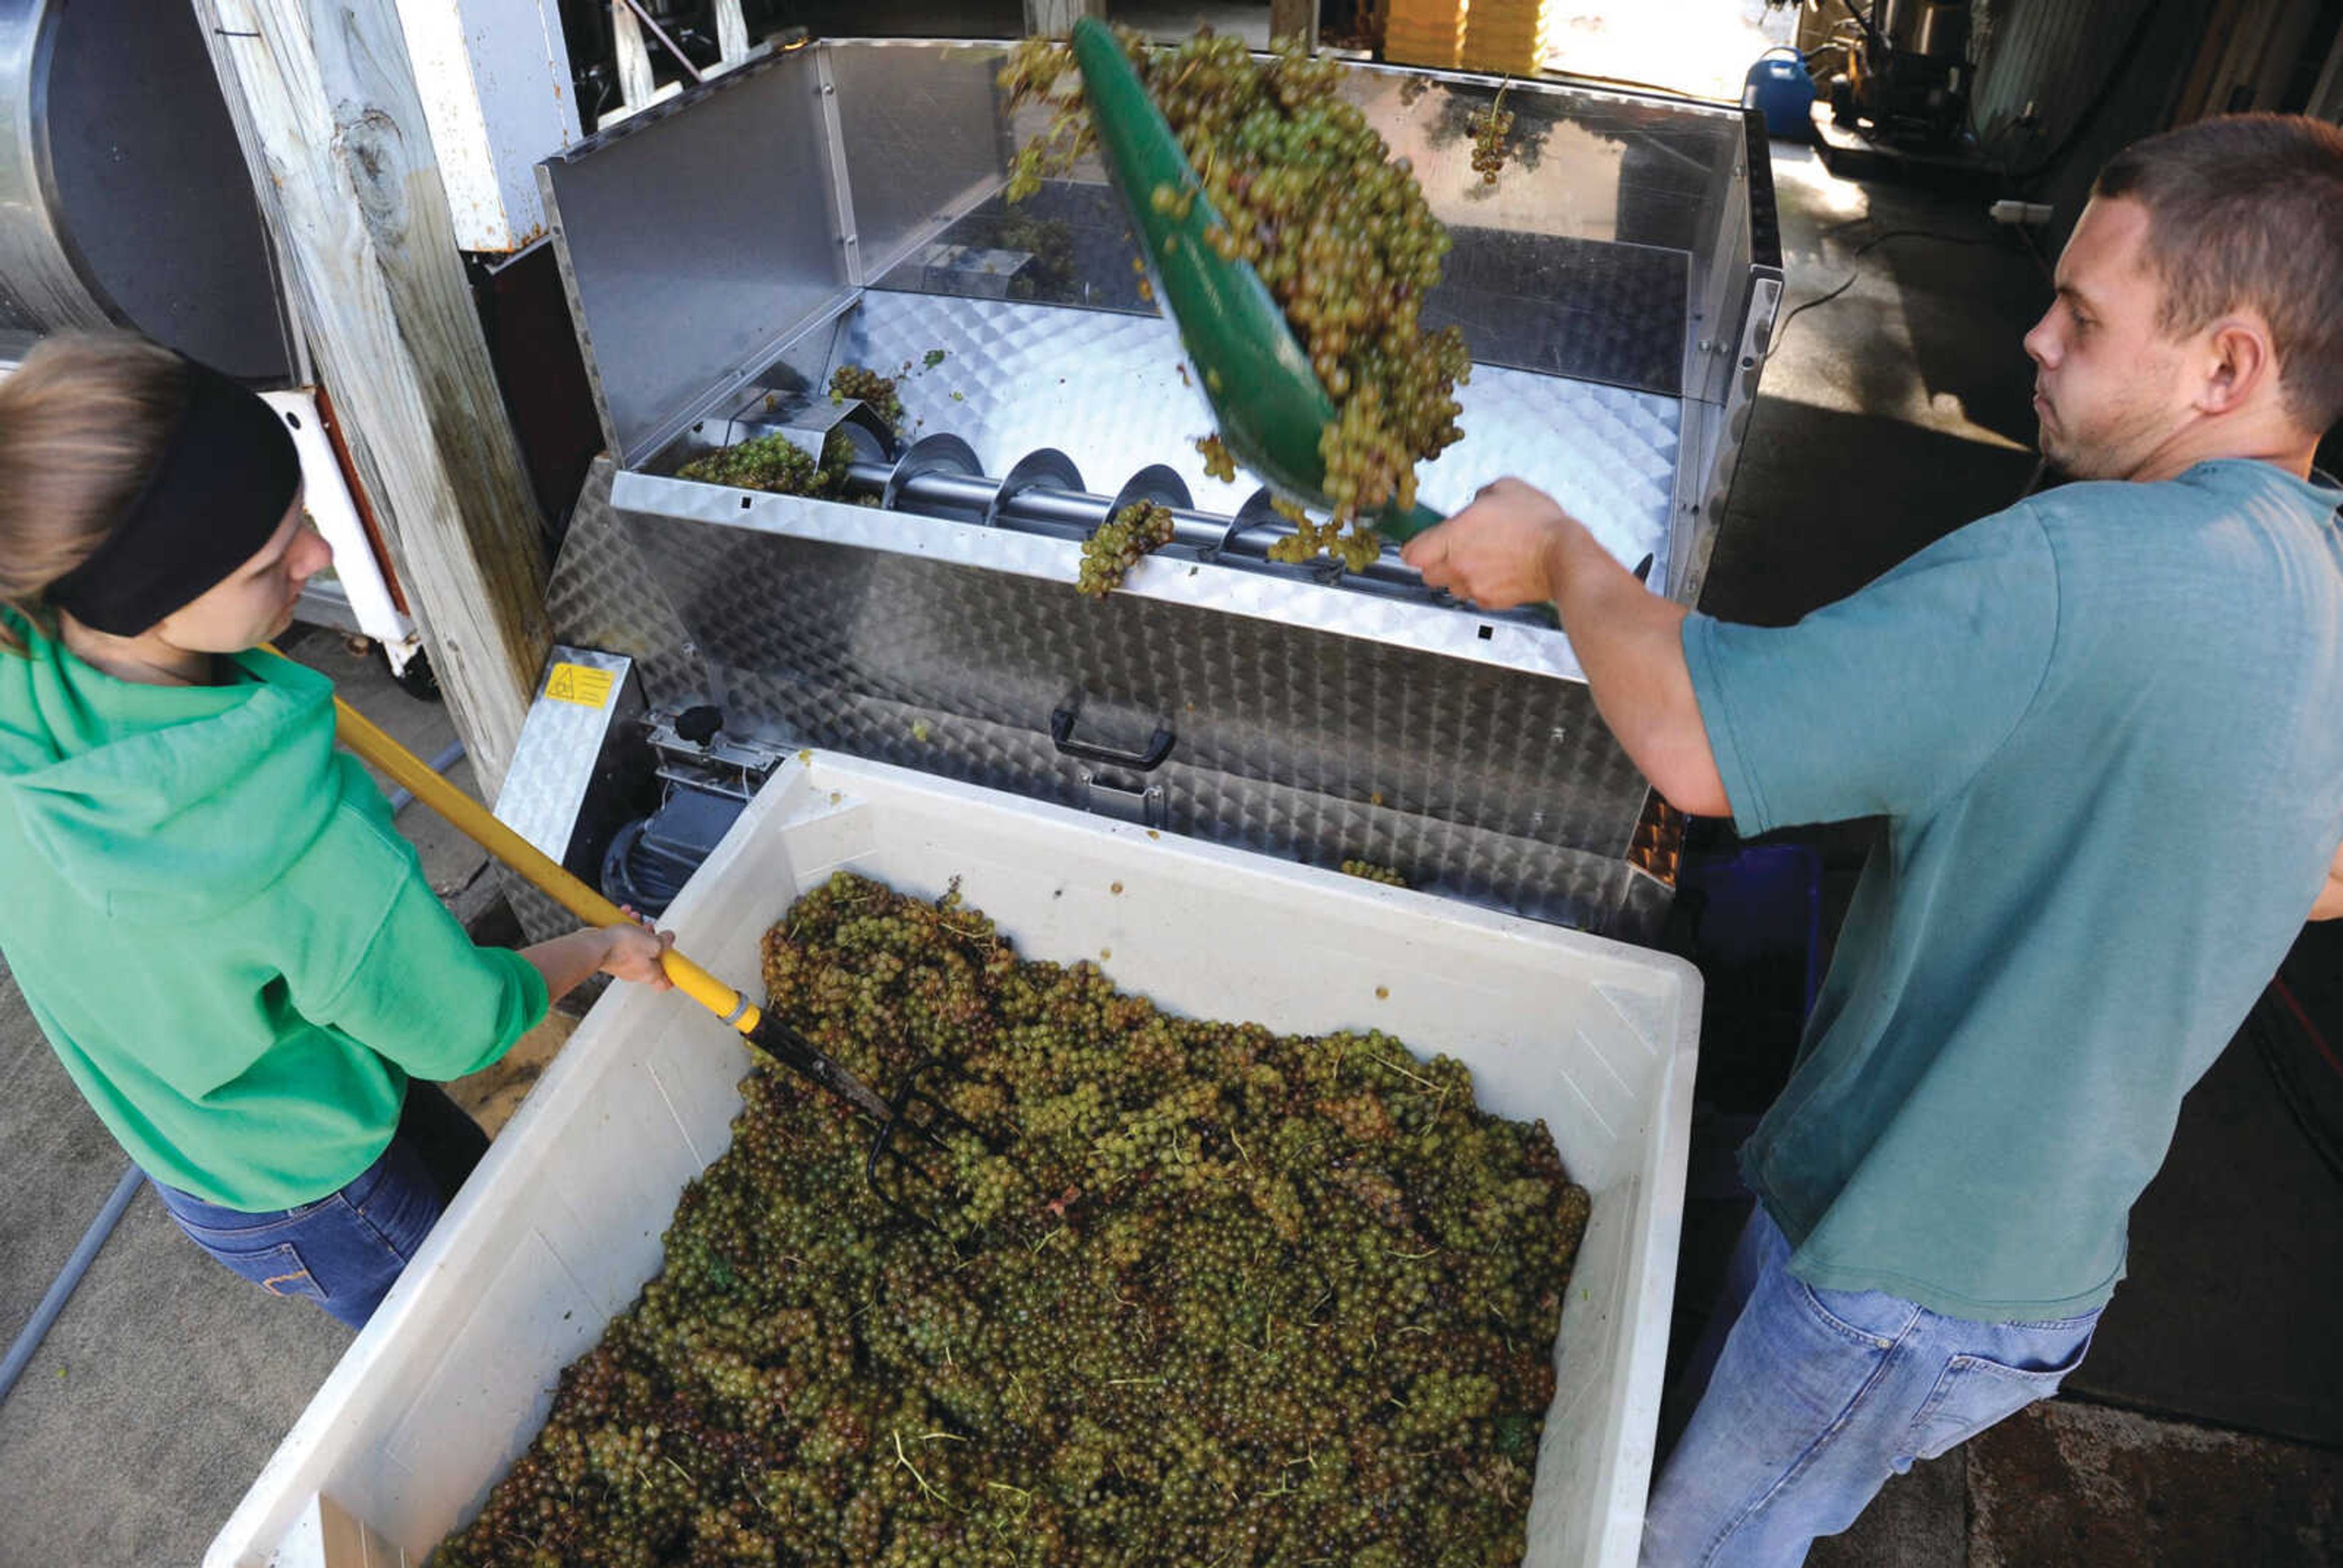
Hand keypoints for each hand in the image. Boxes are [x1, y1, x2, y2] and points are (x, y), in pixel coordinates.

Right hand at [600, 918, 675, 987]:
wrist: (592, 946)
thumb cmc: (620, 948)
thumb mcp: (653, 942)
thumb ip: (665, 942)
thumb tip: (670, 938)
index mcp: (650, 973)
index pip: (665, 982)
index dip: (672, 972)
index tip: (675, 960)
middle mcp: (636, 971)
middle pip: (652, 957)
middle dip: (653, 939)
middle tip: (652, 930)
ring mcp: (623, 962)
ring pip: (636, 945)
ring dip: (638, 929)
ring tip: (635, 919)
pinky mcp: (611, 953)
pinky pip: (622, 939)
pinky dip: (624, 927)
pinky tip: (624, 915)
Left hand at [1400, 478, 1579, 609]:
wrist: (1564, 556)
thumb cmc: (1537, 522)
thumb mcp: (1506, 489)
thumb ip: (1480, 497)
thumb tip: (1476, 504)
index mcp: (1454, 536)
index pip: (1412, 554)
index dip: (1417, 547)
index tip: (1427, 542)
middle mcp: (1457, 565)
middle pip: (1427, 575)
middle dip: (1436, 563)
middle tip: (1456, 549)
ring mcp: (1473, 586)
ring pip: (1450, 587)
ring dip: (1458, 576)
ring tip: (1482, 560)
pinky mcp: (1490, 602)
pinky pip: (1473, 596)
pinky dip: (1480, 587)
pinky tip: (1499, 572)